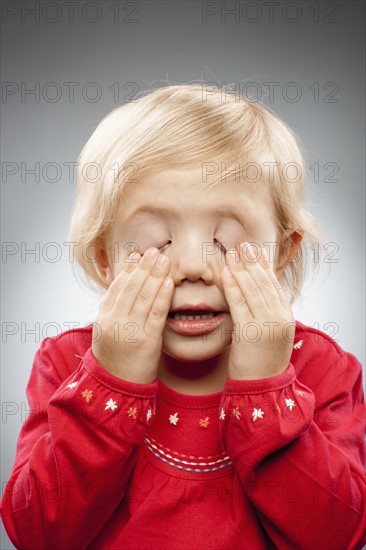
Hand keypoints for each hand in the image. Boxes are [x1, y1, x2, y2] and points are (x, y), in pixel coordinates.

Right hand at [92, 248, 172, 383]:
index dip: (129, 270)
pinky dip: (163, 296)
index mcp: (104, 318)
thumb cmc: (116, 358)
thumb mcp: (107, 332)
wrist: (118, 388)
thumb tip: (128, 285)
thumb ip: (115, 310)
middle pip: (131, 288)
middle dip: (145, 267)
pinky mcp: (147, 342)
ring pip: (144, 297)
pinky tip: (169, 283)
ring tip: (165, 260)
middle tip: (155, 251)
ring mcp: (130, 331)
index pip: (118, 288)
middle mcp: (115, 322)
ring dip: (156, 276)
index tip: (139, 256)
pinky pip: (156, 314)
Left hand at [220, 242, 294, 379]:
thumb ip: (267, 313)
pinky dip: (232, 286)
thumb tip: (258, 293)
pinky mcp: (250, 332)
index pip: (274, 284)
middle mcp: (279, 318)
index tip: (255, 250)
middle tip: (242, 245)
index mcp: (286, 317)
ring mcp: (266, 325)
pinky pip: (239, 304)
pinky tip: (225, 273)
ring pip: (252, 290)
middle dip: (252, 262)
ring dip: (241, 269)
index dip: (263, 265)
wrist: (262, 387)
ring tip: (232, 254)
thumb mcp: (271, 333)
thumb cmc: (262, 361)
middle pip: (264, 283)